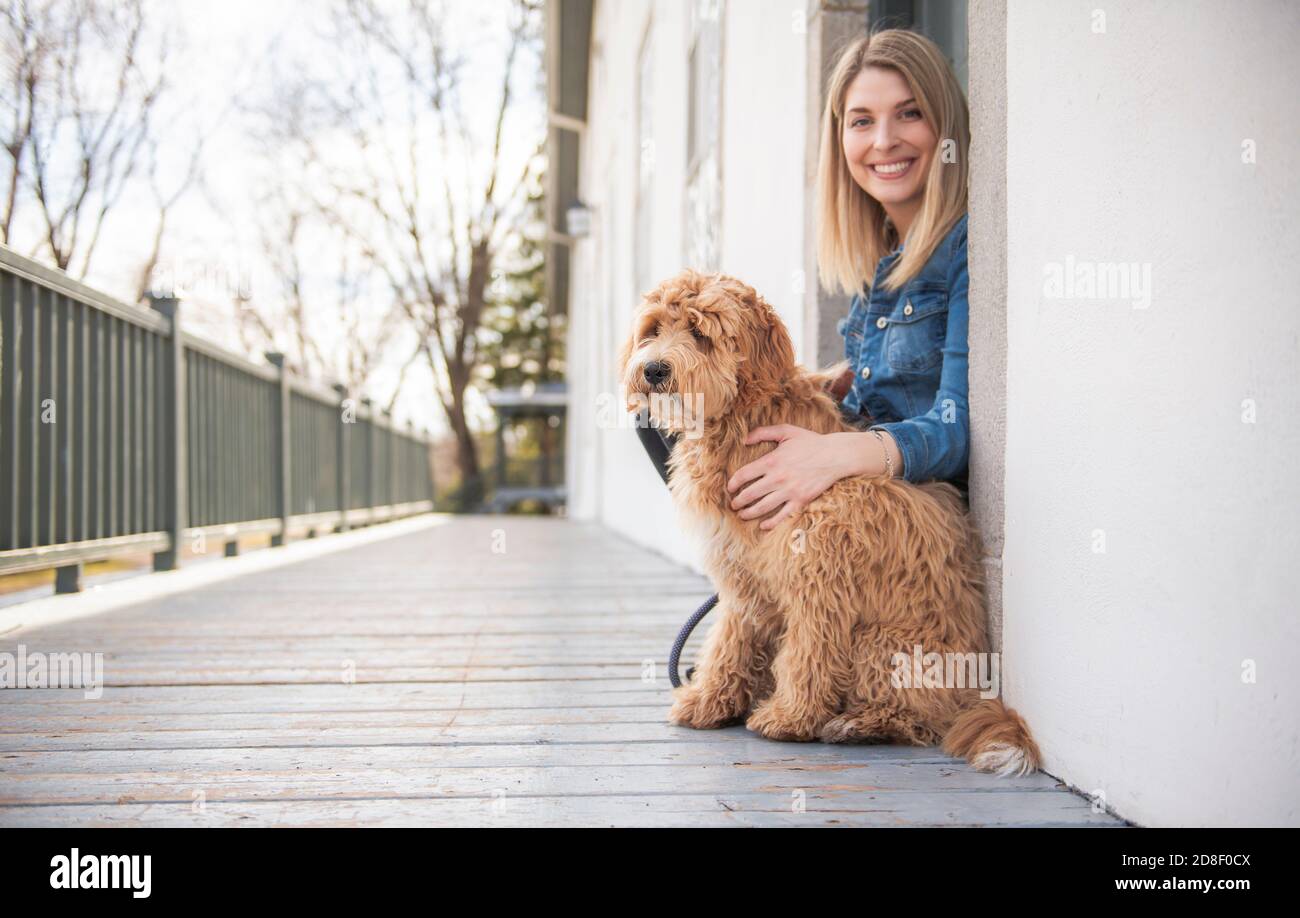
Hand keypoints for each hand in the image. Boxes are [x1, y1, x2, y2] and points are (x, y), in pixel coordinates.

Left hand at [726, 425, 879, 529]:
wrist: (835, 455)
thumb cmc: (810, 442)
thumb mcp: (786, 431)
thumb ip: (763, 432)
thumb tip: (744, 439)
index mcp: (771, 461)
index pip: (744, 475)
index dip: (733, 483)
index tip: (730, 488)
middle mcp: (778, 478)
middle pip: (749, 494)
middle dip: (738, 501)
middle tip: (733, 504)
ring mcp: (789, 491)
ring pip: (762, 507)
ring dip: (748, 513)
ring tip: (742, 514)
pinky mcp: (801, 501)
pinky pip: (782, 516)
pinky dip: (770, 523)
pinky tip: (763, 525)